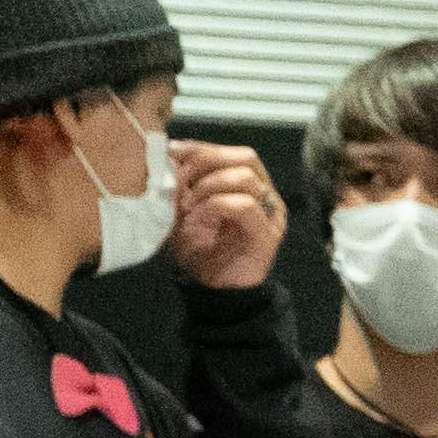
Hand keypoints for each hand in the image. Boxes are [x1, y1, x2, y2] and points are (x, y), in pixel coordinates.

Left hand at [165, 137, 285, 288]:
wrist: (210, 289)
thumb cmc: (198, 247)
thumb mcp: (180, 206)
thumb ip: (180, 180)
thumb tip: (167, 152)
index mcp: (245, 186)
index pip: (228, 151)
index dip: (198, 148)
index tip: (170, 156)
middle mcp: (264, 196)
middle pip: (245, 157)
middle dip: (206, 161)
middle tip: (181, 180)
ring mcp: (269, 215)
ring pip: (246, 177)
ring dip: (210, 185)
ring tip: (189, 204)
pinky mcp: (267, 236)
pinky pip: (244, 205)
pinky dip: (216, 205)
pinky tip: (199, 218)